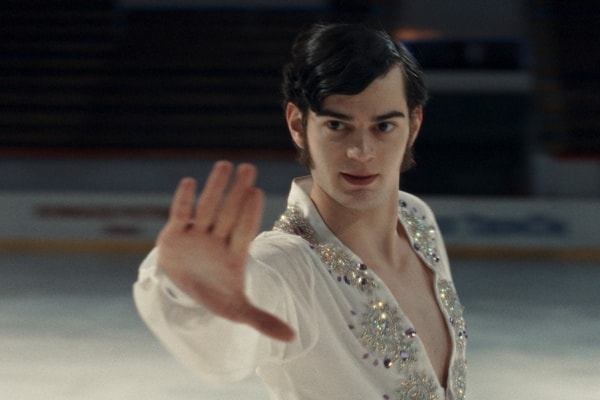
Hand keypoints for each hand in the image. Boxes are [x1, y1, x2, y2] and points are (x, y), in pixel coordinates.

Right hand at [156, 161, 294, 341]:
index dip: (249, 214)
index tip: (256, 192)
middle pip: (228, 213)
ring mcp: (197, 235)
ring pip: (207, 208)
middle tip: (249, 168)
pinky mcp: (175, 234)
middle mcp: (217, 240)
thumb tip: (293, 338)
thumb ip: (262, 320)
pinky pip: (180, 214)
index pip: (243, 231)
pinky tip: (190, 181)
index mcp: (234, 255)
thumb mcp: (237, 310)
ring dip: (215, 188)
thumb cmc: (216, 294)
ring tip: (225, 165)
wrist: (188, 289)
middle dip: (237, 193)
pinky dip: (183, 201)